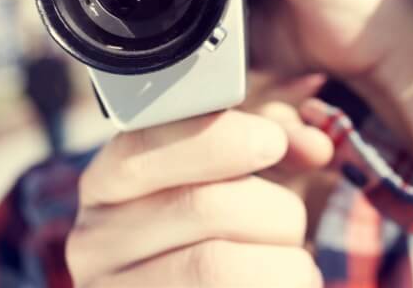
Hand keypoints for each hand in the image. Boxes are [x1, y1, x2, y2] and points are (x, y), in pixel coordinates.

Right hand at [66, 106, 329, 286]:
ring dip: (284, 262)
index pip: (142, 148)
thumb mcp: (231, 177)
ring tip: (284, 266)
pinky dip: (287, 287)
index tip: (270, 141)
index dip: (218, 139)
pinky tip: (277, 284)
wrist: (201, 284)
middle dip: (273, 209)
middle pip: (201, 207)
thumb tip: (316, 144)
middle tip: (287, 224)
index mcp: (106, 189)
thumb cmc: (220, 234)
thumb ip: (268, 142)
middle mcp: (95, 245)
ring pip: (219, 266)